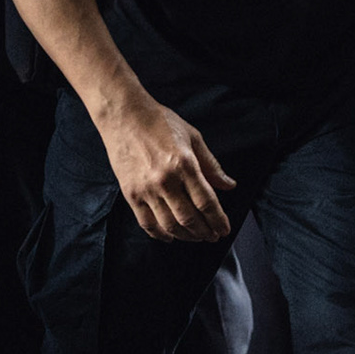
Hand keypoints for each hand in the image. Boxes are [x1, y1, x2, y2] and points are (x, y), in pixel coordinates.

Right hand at [101, 95, 236, 242]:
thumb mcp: (193, 138)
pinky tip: (170, 236)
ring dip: (186, 236)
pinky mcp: (130, 194)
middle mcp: (165, 180)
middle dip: (205, 232)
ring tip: (196, 237)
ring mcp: (146, 189)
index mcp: (184, 164)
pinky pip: (147, 223)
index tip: (225, 229)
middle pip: (189, 218)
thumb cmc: (160, 123)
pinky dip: (160, 234)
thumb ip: (211, 165)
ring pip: (169, 225)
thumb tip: (229, 185)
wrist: (125, 116)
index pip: (206, 202)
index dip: (218, 220)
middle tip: (213, 236)